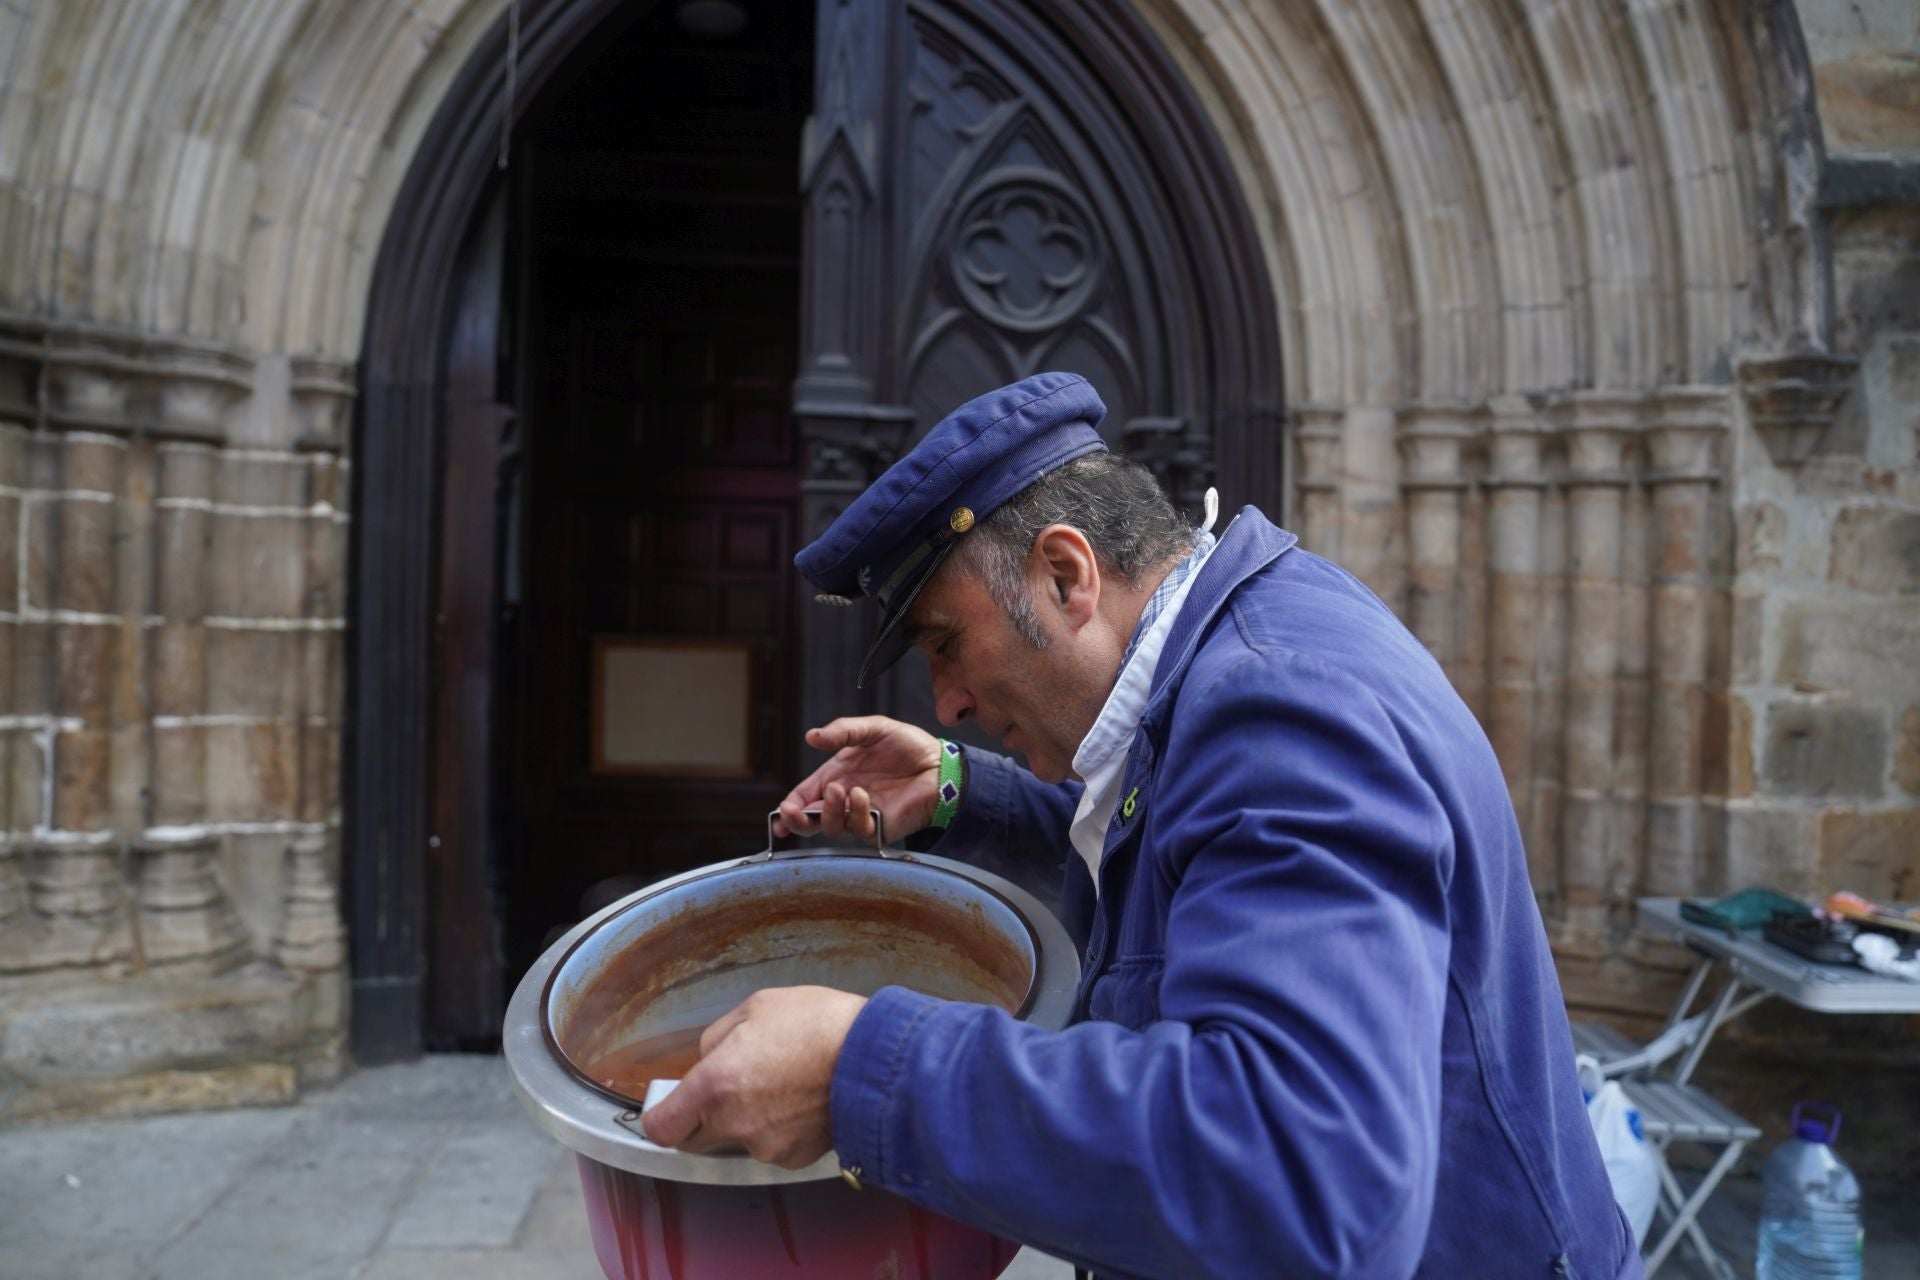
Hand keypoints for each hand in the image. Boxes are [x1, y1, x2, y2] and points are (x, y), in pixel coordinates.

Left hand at [639, 986, 867, 1167]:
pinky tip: (799, 1099)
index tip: (668, 1104)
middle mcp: (735, 1124)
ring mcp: (765, 1146)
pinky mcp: (795, 1157)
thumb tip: (707, 1059)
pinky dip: (777, 1128)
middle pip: (694, 1140)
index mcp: (716, 1084)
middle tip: (727, 1086)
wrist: (876, 1058)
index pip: (662, 1127)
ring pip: (736, 1140)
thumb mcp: (757, 1007)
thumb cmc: (820, 1025)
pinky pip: (770, 1146)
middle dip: (701, 1117)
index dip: (661, 1116)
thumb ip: (717, 1038)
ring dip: (745, 1119)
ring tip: (779, 1083)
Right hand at [775, 717, 942, 841]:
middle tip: (793, 811)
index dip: (789, 809)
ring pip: (831, 828)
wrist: (940, 763)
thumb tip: (811, 736)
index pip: (804, 798)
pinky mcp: (880, 827)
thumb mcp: (873, 729)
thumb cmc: (908, 746)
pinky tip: (861, 795)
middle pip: (810, 822)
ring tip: (842, 789)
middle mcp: (844, 800)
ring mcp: (861, 816)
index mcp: (836, 777)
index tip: (781, 812)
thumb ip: (842, 731)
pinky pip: (858, 830)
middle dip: (796, 821)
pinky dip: (855, 813)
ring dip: (829, 812)